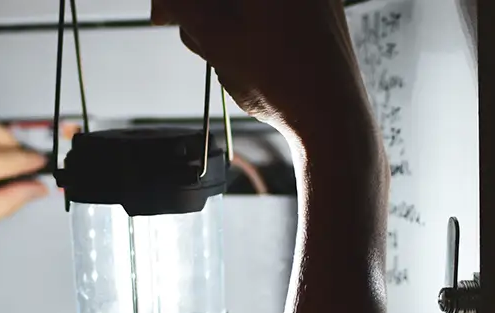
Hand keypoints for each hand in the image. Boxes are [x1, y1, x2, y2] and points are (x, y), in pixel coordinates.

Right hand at [152, 0, 370, 136]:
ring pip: (249, 7)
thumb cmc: (277, 79)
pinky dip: (255, 29)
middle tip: (201, 43)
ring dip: (228, 25)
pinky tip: (256, 58)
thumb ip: (182, 6)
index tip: (162, 18)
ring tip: (232, 60)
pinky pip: (274, 14)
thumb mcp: (215, 39)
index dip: (178, 1)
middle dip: (206, 13)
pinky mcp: (322, 14)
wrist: (332, 119)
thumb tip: (162, 1)